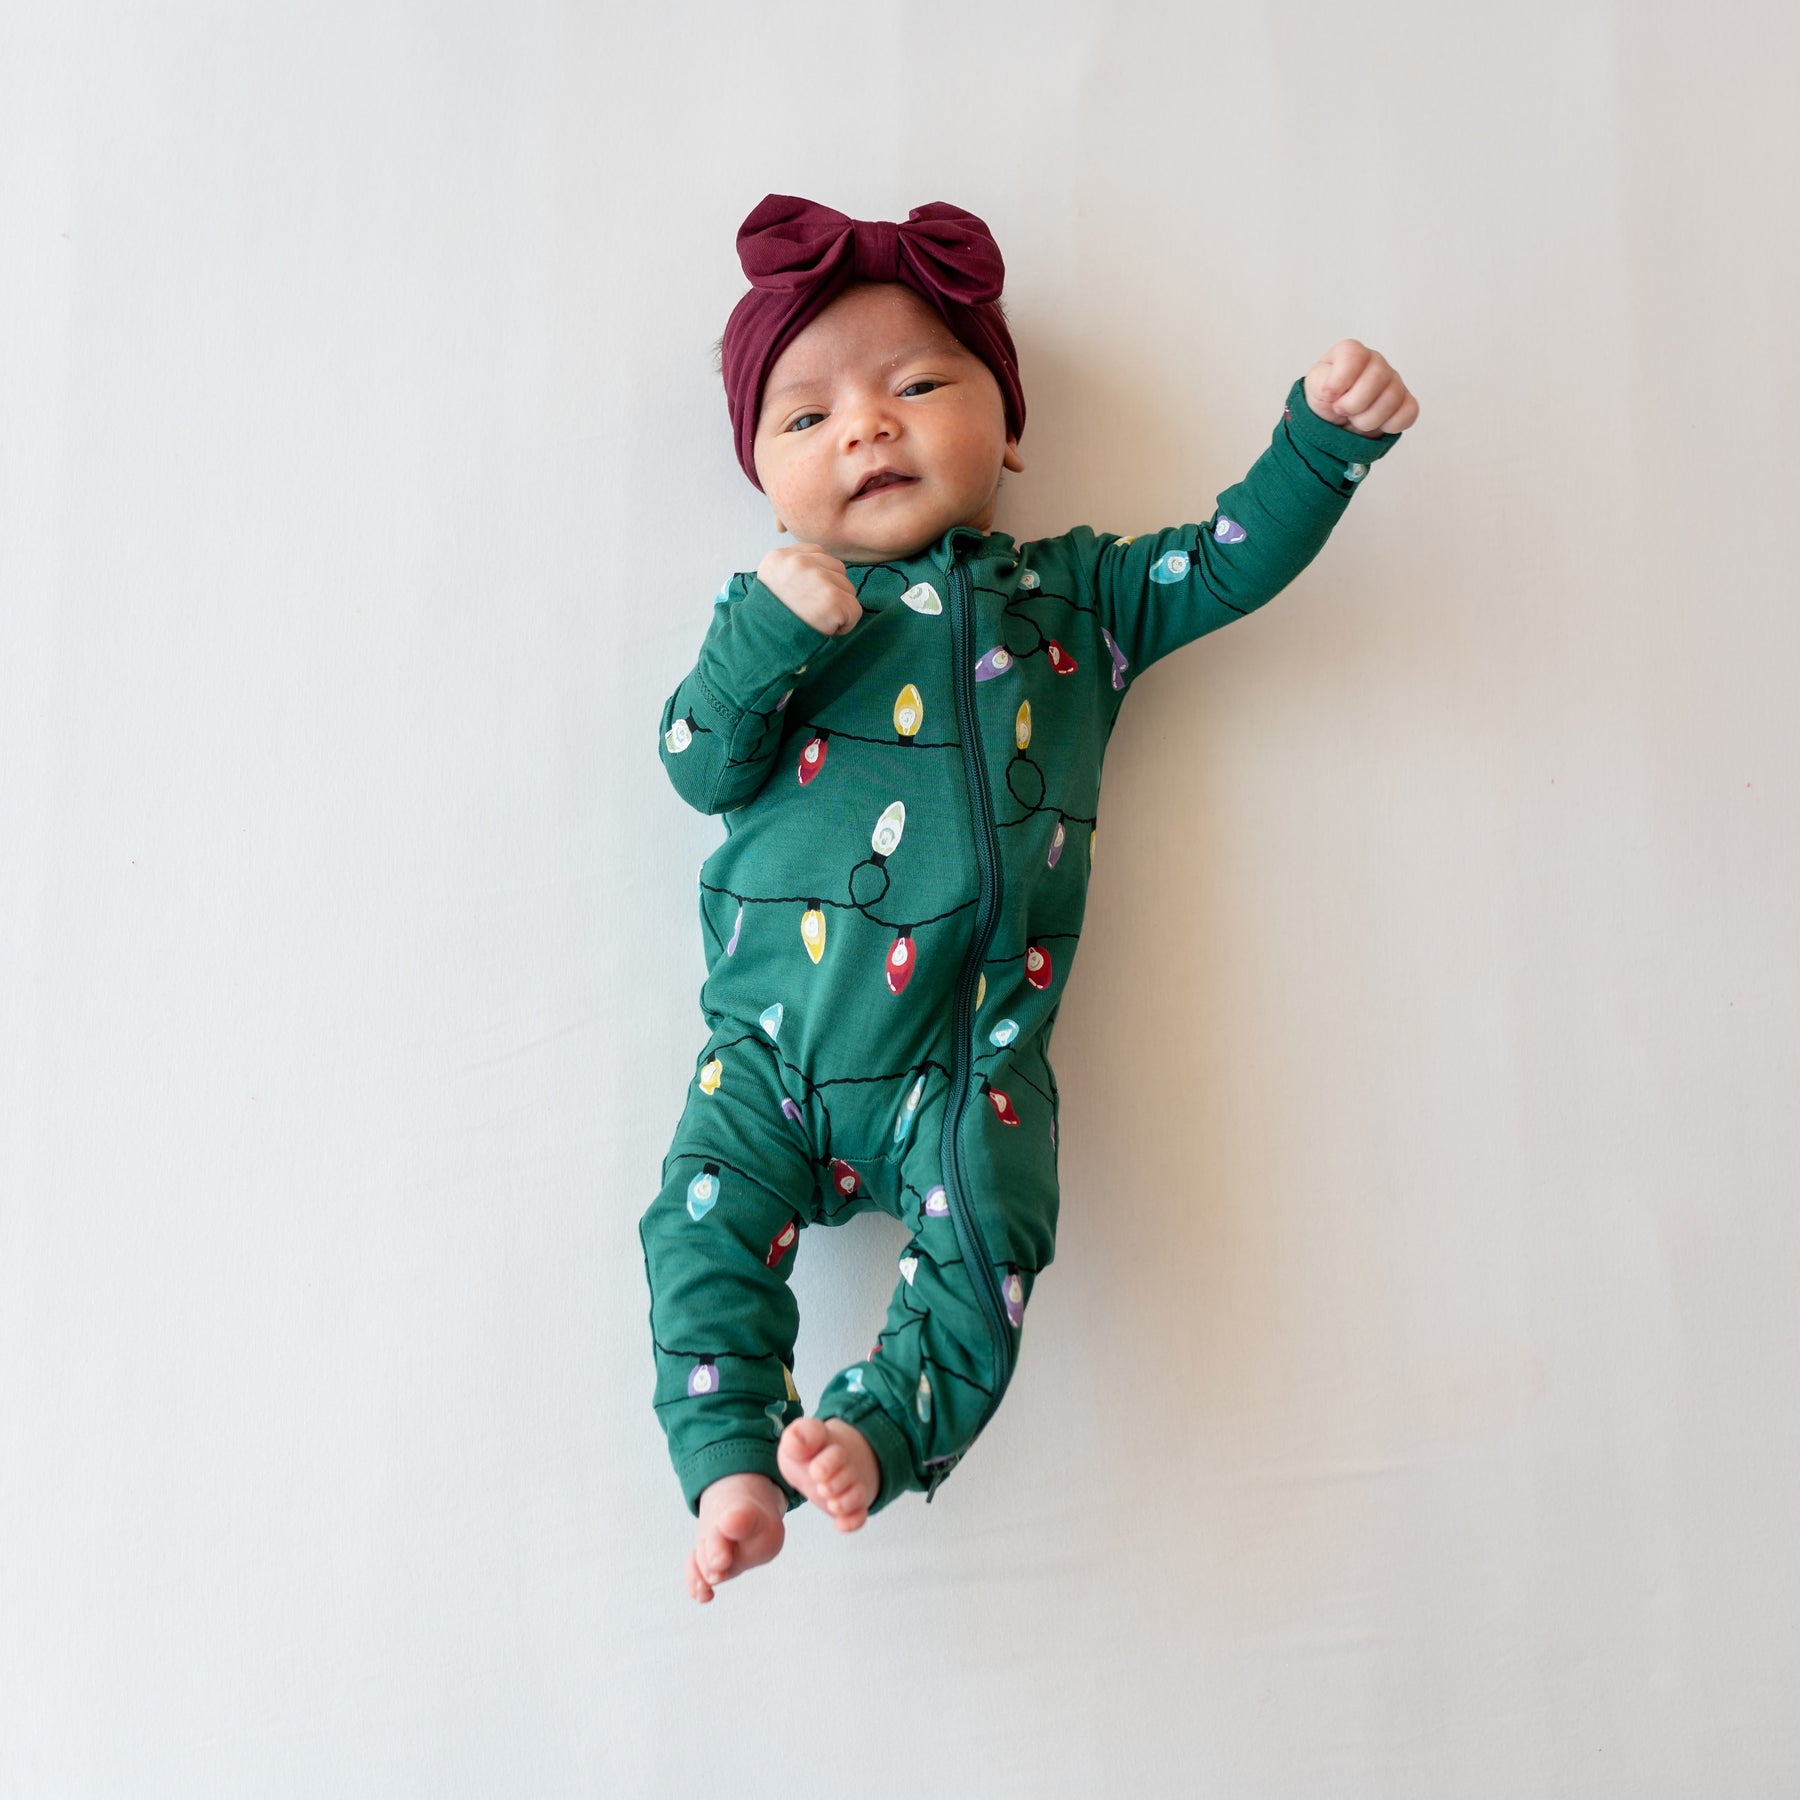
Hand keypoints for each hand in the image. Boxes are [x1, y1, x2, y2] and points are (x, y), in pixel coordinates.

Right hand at [756, 542, 863, 636]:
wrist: (765, 647)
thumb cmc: (772, 622)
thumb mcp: (772, 584)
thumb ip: (795, 570)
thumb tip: (823, 572)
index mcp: (779, 557)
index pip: (818, 554)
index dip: (818, 579)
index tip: (804, 596)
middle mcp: (797, 562)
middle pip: (837, 568)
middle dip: (831, 591)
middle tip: (810, 611)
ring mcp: (816, 578)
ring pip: (848, 588)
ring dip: (839, 607)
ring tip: (816, 620)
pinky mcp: (832, 598)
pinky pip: (855, 610)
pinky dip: (846, 625)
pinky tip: (825, 629)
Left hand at [1304, 340, 1419, 436]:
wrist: (1335, 421)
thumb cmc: (1326, 399)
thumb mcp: (1314, 386)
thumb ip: (1320, 381)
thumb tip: (1332, 390)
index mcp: (1352, 353)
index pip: (1354, 355)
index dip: (1340, 380)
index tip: (1329, 396)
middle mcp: (1376, 363)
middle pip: (1378, 376)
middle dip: (1354, 403)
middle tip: (1341, 411)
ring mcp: (1394, 382)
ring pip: (1393, 397)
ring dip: (1367, 419)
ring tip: (1355, 419)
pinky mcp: (1405, 402)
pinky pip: (1408, 412)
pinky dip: (1389, 425)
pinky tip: (1375, 424)